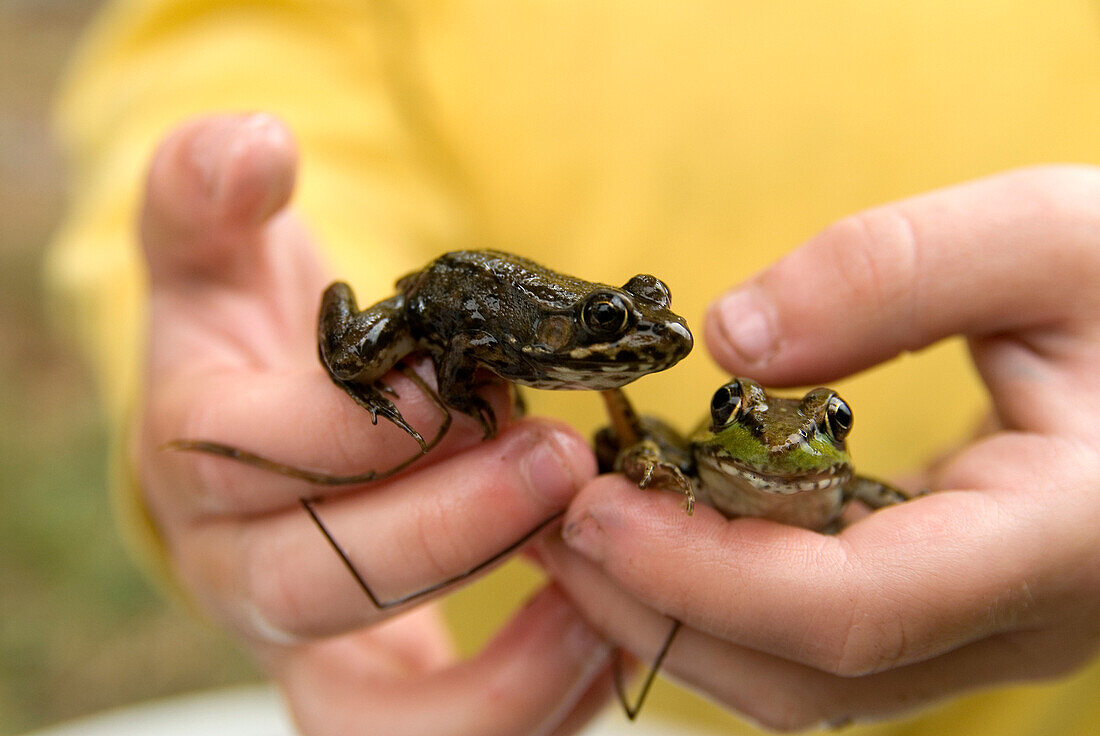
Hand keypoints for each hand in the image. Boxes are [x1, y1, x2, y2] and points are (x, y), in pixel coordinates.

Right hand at [137, 114, 609, 735]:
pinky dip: (541, 701)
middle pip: (319, 588)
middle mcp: (243, 571)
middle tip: (559, 460)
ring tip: (604, 582)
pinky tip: (611, 626)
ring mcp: (315, 645)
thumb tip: (253, 146)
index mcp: (199, 459)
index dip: (357, 426)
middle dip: (450, 528)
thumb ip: (212, 194)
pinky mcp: (385, 686)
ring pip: (383, 719)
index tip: (460, 378)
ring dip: (506, 664)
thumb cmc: (261, 342)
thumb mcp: (218, 257)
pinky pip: (453, 735)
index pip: (250, 458)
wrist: (276, 433)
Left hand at [537, 166, 1099, 729]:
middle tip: (550, 517)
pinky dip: (722, 602)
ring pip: (803, 682)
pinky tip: (665, 532)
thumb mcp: (1053, 237)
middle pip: (801, 674)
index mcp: (1062, 539)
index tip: (587, 508)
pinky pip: (819, 647)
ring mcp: (988, 635)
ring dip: (676, 616)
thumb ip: (893, 273)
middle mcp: (1021, 623)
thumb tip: (730, 338)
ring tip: (580, 529)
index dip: (697, 572)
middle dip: (656, 606)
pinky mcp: (956, 617)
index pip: (847, 609)